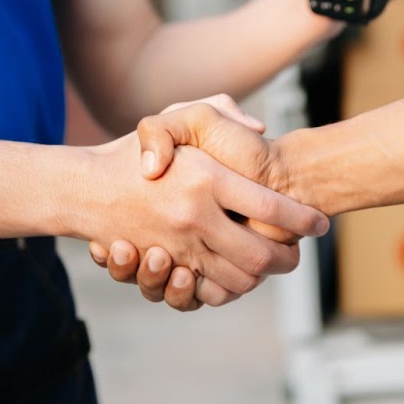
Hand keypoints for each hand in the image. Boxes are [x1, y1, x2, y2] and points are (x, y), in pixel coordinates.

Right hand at [78, 124, 322, 302]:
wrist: (82, 189)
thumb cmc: (133, 152)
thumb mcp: (178, 116)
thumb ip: (222, 112)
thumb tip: (260, 129)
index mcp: (206, 177)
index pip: (271, 206)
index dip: (303, 219)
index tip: (320, 224)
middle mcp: (195, 214)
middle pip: (262, 253)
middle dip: (288, 259)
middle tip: (298, 255)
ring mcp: (179, 245)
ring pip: (239, 278)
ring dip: (261, 278)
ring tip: (270, 267)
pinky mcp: (165, 266)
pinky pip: (208, 291)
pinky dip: (227, 289)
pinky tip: (236, 277)